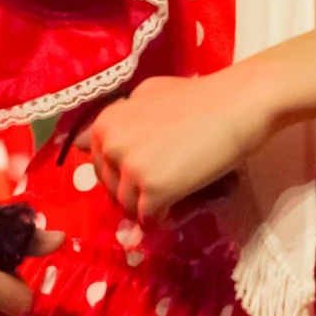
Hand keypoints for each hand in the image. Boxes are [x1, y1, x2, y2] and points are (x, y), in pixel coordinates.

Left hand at [78, 70, 277, 222]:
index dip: (121, 173)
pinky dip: (162, 220)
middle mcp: (110, 145)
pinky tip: (178, 208)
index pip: (98, 165)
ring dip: (149, 208)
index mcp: (105, 123)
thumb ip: (118, 118)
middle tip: (165, 185)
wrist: (236, 103)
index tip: (146, 171)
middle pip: (111, 189)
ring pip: (128, 208)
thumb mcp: (146, 95)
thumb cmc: (198, 96)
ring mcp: (130, 169)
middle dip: (133, 193)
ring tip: (175, 196)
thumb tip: (79, 142)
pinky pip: (148, 220)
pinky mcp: (153, 191)